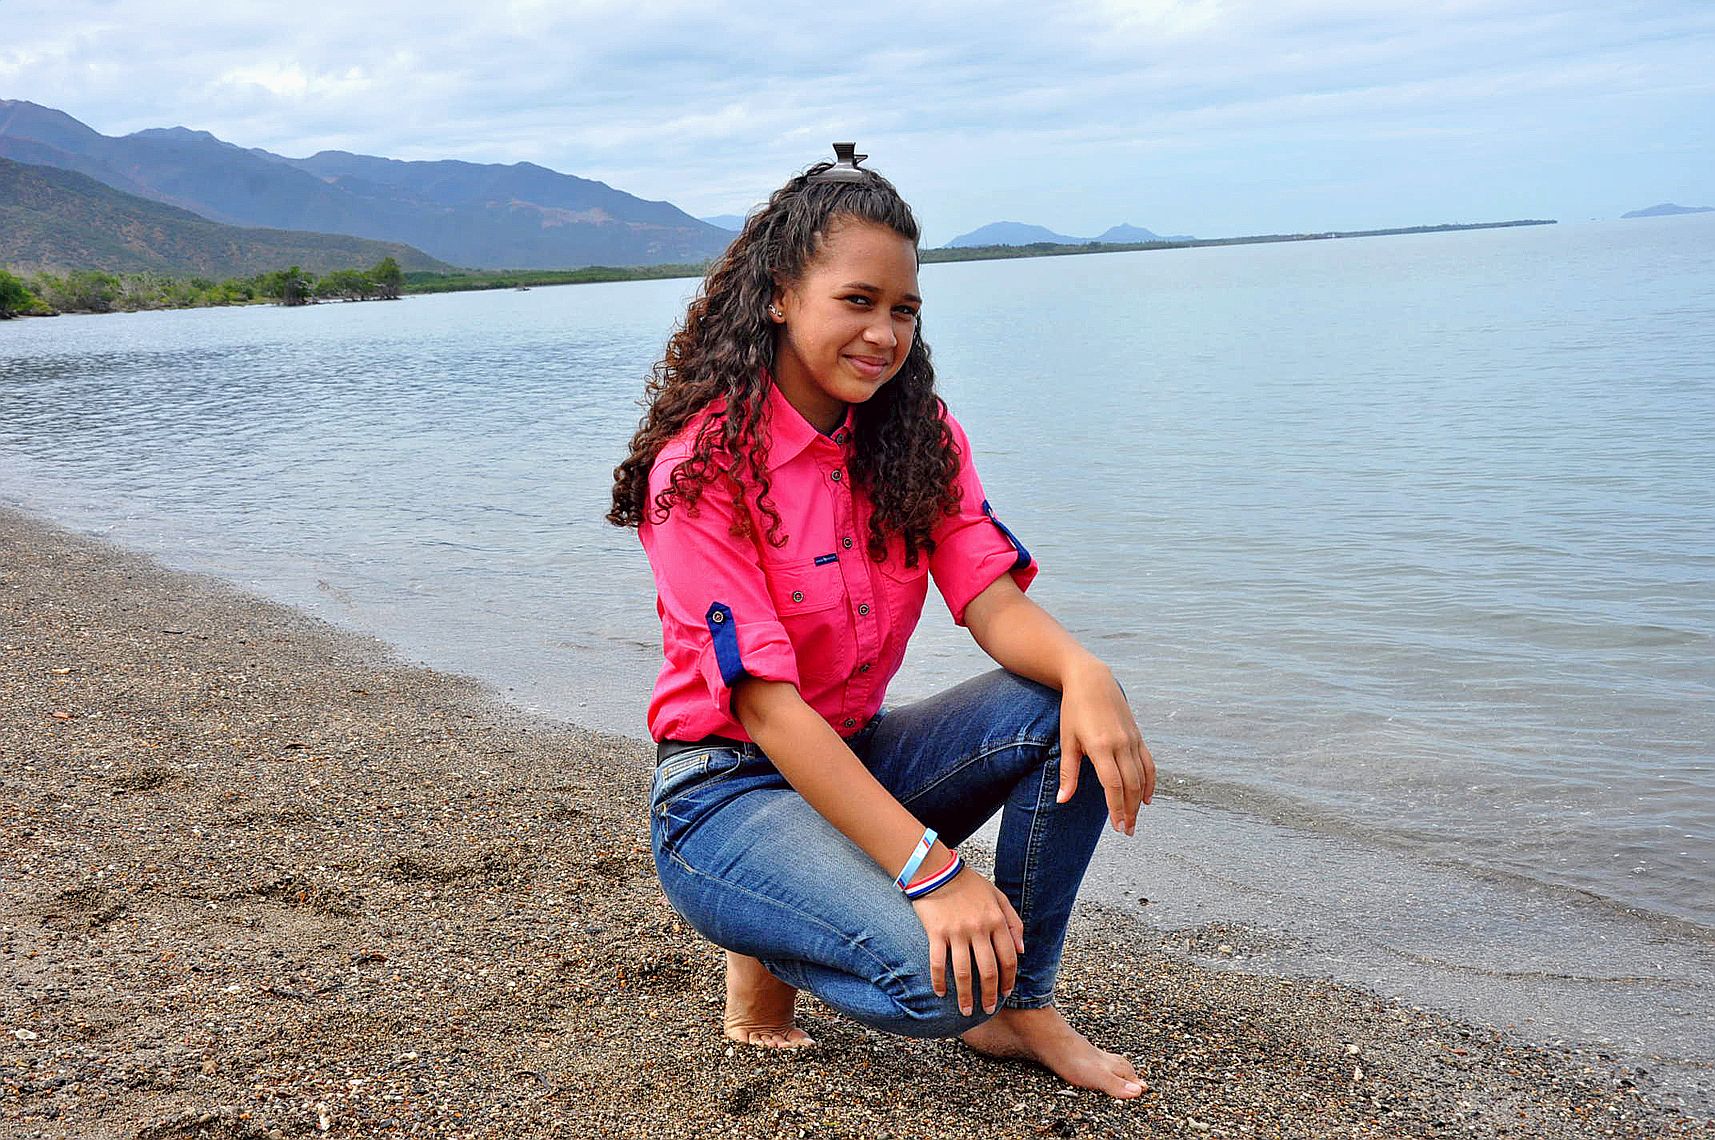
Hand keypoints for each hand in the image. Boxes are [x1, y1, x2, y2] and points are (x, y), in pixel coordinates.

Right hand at [910, 867, 1025, 1015]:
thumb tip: (1022, 951)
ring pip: (963, 972)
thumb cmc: (968, 883)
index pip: (1008, 958)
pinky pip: (937, 962)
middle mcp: (979, 929)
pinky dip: (939, 981)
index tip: (1004, 993)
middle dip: (989, 994)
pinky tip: (940, 993)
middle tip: (987, 1009)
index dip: (1008, 979)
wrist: (936, 869)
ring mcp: (956, 932)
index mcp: (996, 920)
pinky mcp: (936, 932)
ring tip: (966, 1010)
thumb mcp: (998, 897)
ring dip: (965, 995)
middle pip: (987, 970)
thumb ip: (1014, 922)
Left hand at [1057, 658, 1154, 834]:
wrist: (1091, 680)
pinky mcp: (1138, 735)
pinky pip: (1149, 763)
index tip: (1117, 826)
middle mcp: (1121, 744)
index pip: (1113, 785)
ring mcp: (1132, 739)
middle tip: (1127, 830)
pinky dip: (1150, 782)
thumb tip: (1062, 801)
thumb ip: (1068, 773)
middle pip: (1131, 785)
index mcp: (1101, 746)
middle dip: (1130, 810)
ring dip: (1140, 800)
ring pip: (1142, 776)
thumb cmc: (1074, 710)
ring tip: (1134, 819)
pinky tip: (1147, 797)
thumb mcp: (1067, 740)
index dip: (1116, 808)